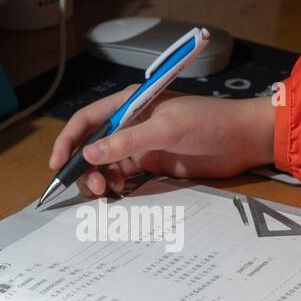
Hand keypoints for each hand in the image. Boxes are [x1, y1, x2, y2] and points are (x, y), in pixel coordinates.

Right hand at [49, 88, 276, 196]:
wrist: (243, 139)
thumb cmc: (208, 123)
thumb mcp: (166, 130)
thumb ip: (126, 142)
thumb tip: (88, 155)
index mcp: (129, 104)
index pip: (87, 120)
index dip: (68, 141)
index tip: (57, 165)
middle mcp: (130, 123)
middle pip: (92, 145)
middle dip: (83, 167)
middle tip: (92, 188)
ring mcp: (141, 145)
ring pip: (105, 164)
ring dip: (98, 179)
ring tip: (104, 193)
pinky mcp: (152, 163)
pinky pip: (123, 176)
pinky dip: (114, 186)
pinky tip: (114, 196)